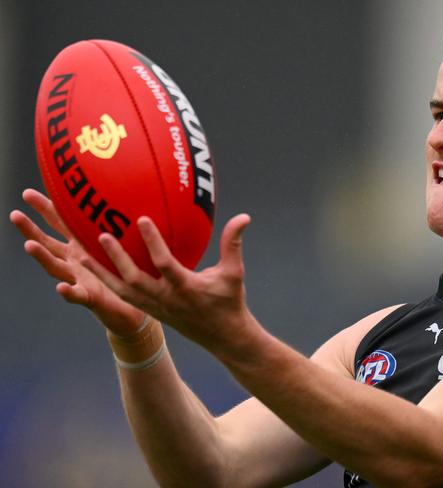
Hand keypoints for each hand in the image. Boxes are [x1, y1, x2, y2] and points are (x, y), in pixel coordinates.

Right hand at [10, 189, 144, 334]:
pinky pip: (77, 295)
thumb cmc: (127, 272)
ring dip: (42, 257)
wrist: (134, 306)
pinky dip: (68, 292)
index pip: (59, 224)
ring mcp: (79, 279)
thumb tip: (129, 191)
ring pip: (55, 267)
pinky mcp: (90, 297)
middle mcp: (75, 262)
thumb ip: (122, 223)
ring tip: (29, 245)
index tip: (27, 193)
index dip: (44, 209)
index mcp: (81, 246)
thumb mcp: (123, 243)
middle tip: (15, 214)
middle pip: (48, 243)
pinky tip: (60, 288)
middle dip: (30, 229)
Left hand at [80, 212, 255, 352]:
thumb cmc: (230, 302)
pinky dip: (109, 283)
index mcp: (186, 288)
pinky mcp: (152, 312)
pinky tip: (96, 270)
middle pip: (134, 279)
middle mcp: (166, 299)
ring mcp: (156, 308)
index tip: (140, 219)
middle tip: (102, 235)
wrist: (225, 338)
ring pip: (123, 291)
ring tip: (81, 254)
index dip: (152, 242)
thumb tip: (244, 217)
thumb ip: (233, 244)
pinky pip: (125, 297)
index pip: (165, 264)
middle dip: (116, 258)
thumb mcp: (234, 272)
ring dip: (102, 274)